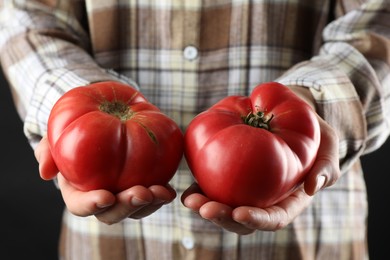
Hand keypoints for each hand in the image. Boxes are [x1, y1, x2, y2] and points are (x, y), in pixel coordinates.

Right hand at [34, 136, 175, 223]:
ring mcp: (123, 193)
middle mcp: (102, 197)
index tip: (105, 196)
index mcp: (78, 191)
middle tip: (141, 193)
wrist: (102, 119)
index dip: (91, 205)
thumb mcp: (56, 134)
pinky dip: (161, 195)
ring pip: (136, 209)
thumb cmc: (75, 129)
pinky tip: (170, 189)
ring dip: (150, 204)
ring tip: (162, 192)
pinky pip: (152, 197)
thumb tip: (45, 172)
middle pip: (112, 214)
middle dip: (127, 207)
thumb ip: (47, 151)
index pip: (81, 206)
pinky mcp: (142, 185)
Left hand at [182, 88, 340, 233]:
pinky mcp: (229, 173)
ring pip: (222, 204)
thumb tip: (314, 187)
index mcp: (287, 202)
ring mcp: (244, 189)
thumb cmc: (314, 135)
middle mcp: (263, 199)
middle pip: (241, 218)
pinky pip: (212, 182)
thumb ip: (326, 166)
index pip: (273, 218)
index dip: (257, 220)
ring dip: (204, 204)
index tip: (240, 213)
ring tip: (189, 199)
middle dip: (222, 218)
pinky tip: (187, 183)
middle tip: (205, 208)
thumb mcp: (328, 147)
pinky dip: (199, 185)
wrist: (292, 117)